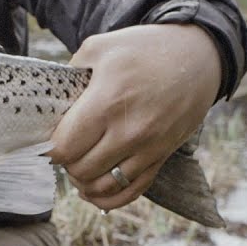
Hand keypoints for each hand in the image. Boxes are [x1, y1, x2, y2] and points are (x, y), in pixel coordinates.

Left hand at [48, 24, 220, 210]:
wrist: (198, 55)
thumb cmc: (144, 48)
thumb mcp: (98, 47)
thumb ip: (69, 74)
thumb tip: (52, 103)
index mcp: (108, 102)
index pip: (65, 147)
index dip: (49, 147)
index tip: (48, 139)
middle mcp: (130, 131)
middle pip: (81, 170)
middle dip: (66, 163)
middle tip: (65, 148)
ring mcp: (149, 148)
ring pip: (104, 186)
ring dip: (84, 181)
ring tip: (77, 166)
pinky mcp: (163, 156)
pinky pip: (132, 192)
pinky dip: (109, 198)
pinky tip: (93, 189)